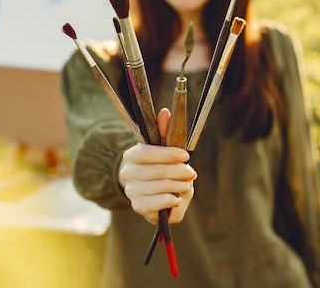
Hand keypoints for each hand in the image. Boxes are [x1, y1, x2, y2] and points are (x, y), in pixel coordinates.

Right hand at [118, 108, 196, 224]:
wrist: (149, 190)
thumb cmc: (159, 166)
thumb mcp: (163, 148)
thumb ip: (164, 131)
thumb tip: (165, 112)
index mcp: (131, 155)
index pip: (146, 153)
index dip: (168, 154)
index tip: (186, 155)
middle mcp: (127, 173)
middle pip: (156, 171)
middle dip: (178, 172)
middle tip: (192, 173)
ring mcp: (131, 191)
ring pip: (160, 188)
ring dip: (178, 186)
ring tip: (186, 184)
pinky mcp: (138, 207)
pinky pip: (157, 204)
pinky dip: (171, 200)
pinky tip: (176, 198)